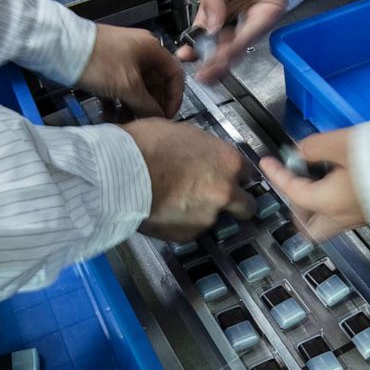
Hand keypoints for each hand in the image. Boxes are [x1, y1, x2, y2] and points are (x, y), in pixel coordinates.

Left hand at [78, 24, 183, 117]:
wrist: (60, 48)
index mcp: (151, 49)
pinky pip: (119, 89)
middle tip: (144, 123)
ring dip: (132, 107)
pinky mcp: (106, 68)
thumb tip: (159, 119)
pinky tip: (109, 115)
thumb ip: (148, 105)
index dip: (174, 97)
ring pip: (135, 89)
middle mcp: (140, 53)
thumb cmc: (98, 61)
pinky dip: (117, 103)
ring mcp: (122, 60)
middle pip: (155, 84)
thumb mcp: (128, 86)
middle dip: (149, 105)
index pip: (174, 74)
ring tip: (124, 123)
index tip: (167, 115)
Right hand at [122, 119, 255, 240]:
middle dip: (236, 204)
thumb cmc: (146, 145)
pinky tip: (164, 211)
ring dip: (202, 213)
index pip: (247, 174)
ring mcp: (207, 217)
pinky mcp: (187, 235)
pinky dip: (181, 223)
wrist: (121, 173)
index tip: (226, 177)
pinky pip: (189, 230)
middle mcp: (225, 192)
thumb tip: (200, 156)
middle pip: (246, 206)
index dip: (234, 176)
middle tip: (216, 198)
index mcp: (228, 162)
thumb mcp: (182, 133)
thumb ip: (202, 150)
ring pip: (214, 219)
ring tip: (176, 202)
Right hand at [176, 0, 287, 82]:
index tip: (183, 57)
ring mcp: (248, 23)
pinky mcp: (264, 22)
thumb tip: (209, 28)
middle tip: (199, 74)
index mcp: (215, 11)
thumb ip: (212, 2)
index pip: (202, 35)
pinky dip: (236, 47)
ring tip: (210, 69)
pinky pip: (248, 38)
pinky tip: (224, 54)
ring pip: (233, 48)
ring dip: (221, 61)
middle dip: (208, 63)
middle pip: (218, 48)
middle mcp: (231, 20)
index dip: (193, 48)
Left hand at [259, 129, 367, 240]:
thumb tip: (301, 153)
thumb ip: (313, 148)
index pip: (292, 192)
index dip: (277, 175)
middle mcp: (342, 218)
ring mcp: (359, 219)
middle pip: (309, 230)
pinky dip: (333, 205)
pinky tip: (339, 184)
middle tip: (296, 186)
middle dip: (297, 210)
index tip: (267, 164)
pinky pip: (345, 217)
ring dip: (316, 209)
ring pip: (327, 226)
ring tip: (317, 182)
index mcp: (328, 203)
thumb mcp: (341, 144)